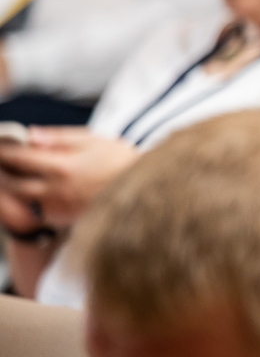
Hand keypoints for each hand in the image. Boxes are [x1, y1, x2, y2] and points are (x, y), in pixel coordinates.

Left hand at [0, 128, 137, 227]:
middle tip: (2, 162)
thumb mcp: (94, 140)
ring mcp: (60, 209)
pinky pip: (35, 212)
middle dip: (1, 171)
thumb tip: (30, 135)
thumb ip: (59, 137)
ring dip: (10, 188)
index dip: (2, 149)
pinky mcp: (65, 221)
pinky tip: (30, 192)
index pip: (17, 157)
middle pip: (11, 182)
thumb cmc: (122, 162)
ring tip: (11, 176)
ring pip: (19, 200)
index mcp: (62, 166)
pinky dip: (26, 202)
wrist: (148, 192)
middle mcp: (56, 190)